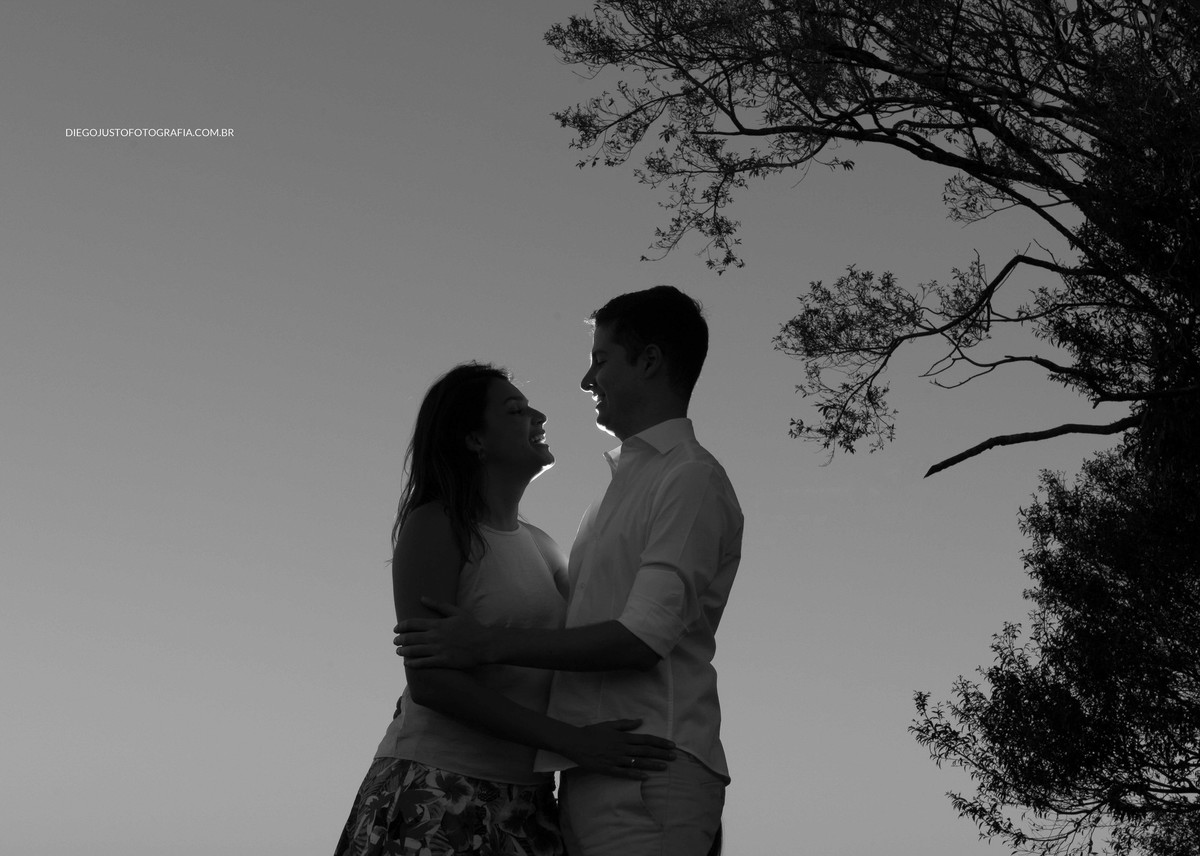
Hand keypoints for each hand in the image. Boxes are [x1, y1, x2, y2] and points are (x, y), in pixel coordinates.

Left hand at [394, 599, 487, 669]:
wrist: (484, 644)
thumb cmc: (471, 627)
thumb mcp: (456, 612)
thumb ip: (439, 605)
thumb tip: (422, 598)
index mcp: (437, 624)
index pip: (412, 623)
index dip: (401, 626)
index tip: (395, 629)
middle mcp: (435, 636)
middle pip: (410, 638)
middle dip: (399, 640)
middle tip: (395, 641)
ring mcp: (438, 649)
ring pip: (414, 651)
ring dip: (403, 651)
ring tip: (398, 652)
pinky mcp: (442, 661)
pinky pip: (423, 663)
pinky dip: (413, 663)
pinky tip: (407, 663)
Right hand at [558, 718, 676, 779]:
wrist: (575, 742)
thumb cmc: (592, 732)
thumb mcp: (610, 725)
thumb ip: (626, 724)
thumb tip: (641, 721)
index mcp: (623, 736)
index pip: (646, 739)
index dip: (660, 742)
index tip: (671, 745)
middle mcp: (622, 748)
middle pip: (645, 751)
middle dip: (661, 754)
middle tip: (674, 757)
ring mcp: (616, 759)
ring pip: (637, 762)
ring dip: (652, 765)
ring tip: (664, 767)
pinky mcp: (609, 768)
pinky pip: (624, 773)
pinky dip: (635, 774)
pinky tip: (645, 777)